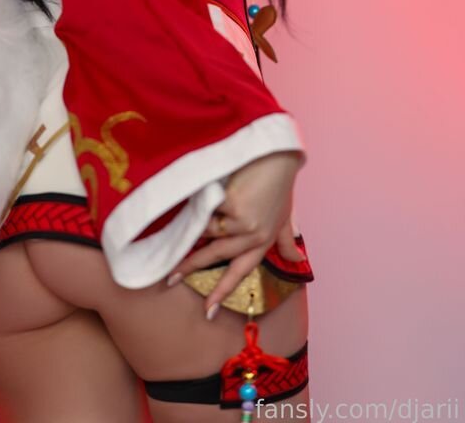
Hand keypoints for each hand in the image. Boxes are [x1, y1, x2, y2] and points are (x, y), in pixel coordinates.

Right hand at [166, 151, 304, 317]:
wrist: (276, 156)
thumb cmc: (279, 182)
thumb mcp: (285, 214)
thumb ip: (287, 238)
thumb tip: (298, 260)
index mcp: (264, 241)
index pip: (240, 273)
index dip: (222, 292)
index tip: (207, 311)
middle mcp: (253, 237)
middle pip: (215, 256)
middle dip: (189, 267)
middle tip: (169, 278)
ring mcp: (242, 222)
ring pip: (205, 230)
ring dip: (192, 225)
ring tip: (178, 222)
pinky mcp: (232, 206)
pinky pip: (205, 208)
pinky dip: (199, 201)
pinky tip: (200, 191)